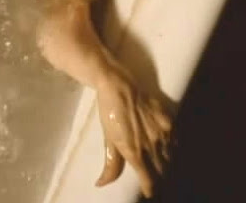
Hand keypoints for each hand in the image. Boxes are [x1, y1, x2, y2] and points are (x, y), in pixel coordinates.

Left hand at [95, 63, 171, 197]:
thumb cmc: (109, 112)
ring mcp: (161, 132)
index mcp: (135, 152)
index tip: (147, 190)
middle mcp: (151, 145)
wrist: (116, 85)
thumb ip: (110, 165)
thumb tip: (101, 184)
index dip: (148, 188)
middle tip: (151, 174)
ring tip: (159, 161)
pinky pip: (175, 139)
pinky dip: (172, 145)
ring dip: (165, 161)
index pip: (149, 181)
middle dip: (157, 175)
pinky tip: (166, 144)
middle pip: (161, 171)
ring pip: (170, 156)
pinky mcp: (167, 119)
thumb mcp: (108, 139)